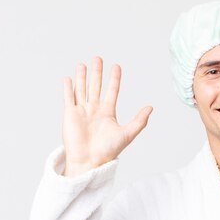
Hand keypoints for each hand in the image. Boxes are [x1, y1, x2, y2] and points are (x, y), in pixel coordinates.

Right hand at [62, 56, 152, 175]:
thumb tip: (151, 108)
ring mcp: (82, 111)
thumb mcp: (127, 134)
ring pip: (82, 89)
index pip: (112, 91)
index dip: (114, 79)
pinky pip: (68, 98)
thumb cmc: (108, 151)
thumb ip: (139, 121)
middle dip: (97, 72)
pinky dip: (68, 88)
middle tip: (98, 58)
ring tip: (83, 64)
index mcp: (108, 112)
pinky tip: (68, 79)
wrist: (90, 161)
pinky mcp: (70, 115)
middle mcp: (94, 110)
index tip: (116, 66)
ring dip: (82, 77)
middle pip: (96, 86)